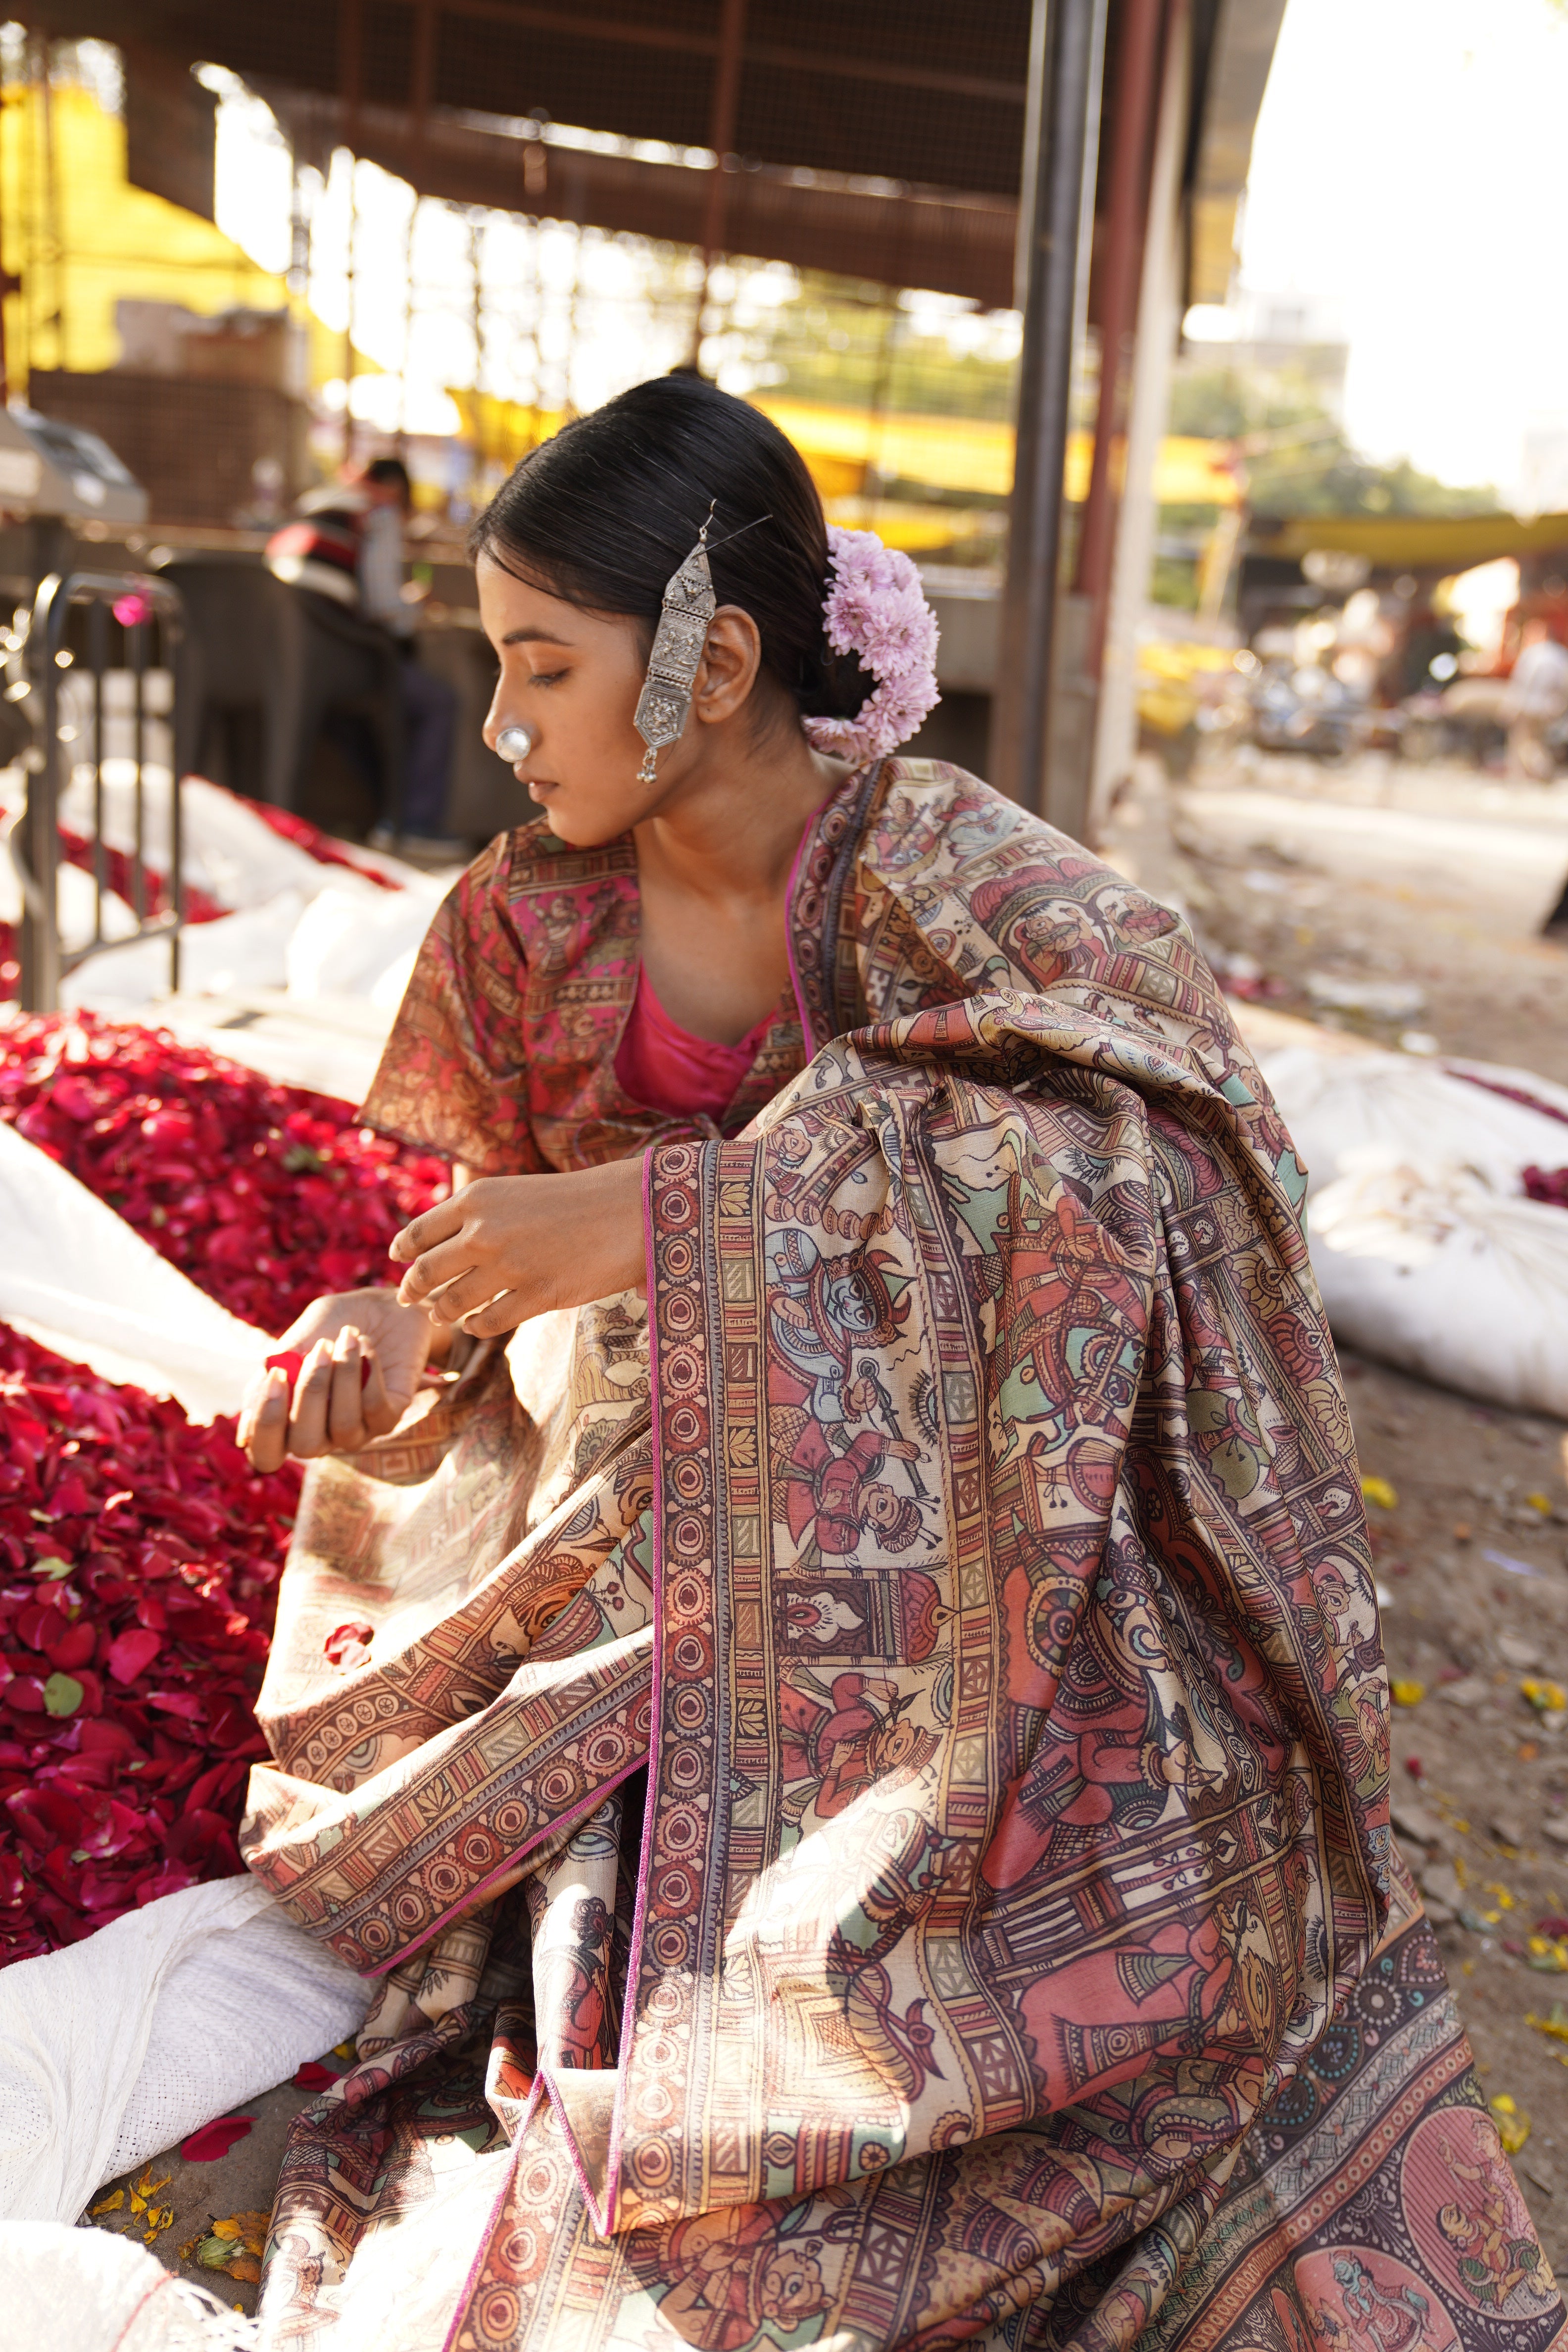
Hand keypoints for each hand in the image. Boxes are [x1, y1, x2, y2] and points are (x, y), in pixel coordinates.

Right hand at [237, 1288, 437, 1472]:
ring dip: (344, 1376)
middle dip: (310, 1393)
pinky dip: (369, 1371)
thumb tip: (245, 1425)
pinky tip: (367, 1345)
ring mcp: (357, 1432)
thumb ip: (270, 1379)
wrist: (381, 1306)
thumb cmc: (330, 1326)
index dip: (265, 1426)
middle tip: (320, 1347)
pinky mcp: (390, 1418)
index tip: (275, 1377)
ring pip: (343, 1426)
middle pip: (305, 1446)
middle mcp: (322, 1437)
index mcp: (289, 1423)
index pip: (267, 1455)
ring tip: (348, 1336)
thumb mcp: (294, 1342)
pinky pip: (376, 1408)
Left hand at [389, 1159, 646, 1337]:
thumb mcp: (516, 1192)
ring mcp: (509, 1266)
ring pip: (452, 1303)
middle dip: (413, 1290)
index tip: (400, 1261)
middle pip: (426, 1272)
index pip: (418, 1233)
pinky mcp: (536, 1296)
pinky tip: (478, 1325)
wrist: (631, 1208)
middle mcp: (484, 1232)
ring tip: (442, 1316)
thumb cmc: (576, 1200)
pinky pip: (488, 1323)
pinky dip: (476, 1327)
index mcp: (477, 1199)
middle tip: (409, 1299)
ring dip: (443, 1313)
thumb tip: (442, 1250)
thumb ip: (478, 1216)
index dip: (403, 1252)